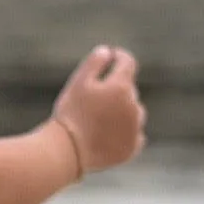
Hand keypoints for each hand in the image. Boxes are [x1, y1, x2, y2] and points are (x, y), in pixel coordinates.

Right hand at [52, 46, 146, 174]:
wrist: (67, 152)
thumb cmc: (70, 114)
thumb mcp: (77, 83)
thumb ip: (94, 63)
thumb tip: (107, 52)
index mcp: (121, 86)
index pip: (128, 63)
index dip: (120, 57)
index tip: (112, 57)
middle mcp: (134, 106)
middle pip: (130, 90)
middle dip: (116, 90)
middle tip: (95, 98)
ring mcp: (135, 128)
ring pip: (135, 113)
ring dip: (124, 112)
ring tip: (102, 120)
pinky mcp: (131, 148)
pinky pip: (135, 136)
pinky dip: (126, 133)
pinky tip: (109, 135)